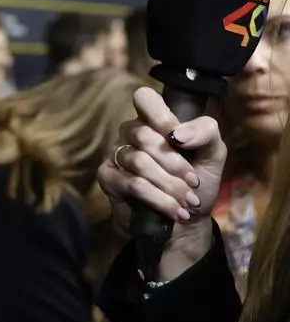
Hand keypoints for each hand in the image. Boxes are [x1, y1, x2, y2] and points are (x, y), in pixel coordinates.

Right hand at [97, 87, 223, 279]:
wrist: (186, 222)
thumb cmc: (197, 184)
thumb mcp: (213, 155)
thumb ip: (206, 133)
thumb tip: (178, 134)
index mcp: (156, 122)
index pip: (144, 98)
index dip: (160, 116)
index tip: (179, 139)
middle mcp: (132, 134)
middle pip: (144, 135)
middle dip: (175, 164)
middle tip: (194, 182)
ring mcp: (117, 155)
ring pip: (140, 162)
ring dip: (170, 186)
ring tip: (188, 201)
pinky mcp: (108, 178)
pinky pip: (133, 184)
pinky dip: (159, 200)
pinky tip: (175, 211)